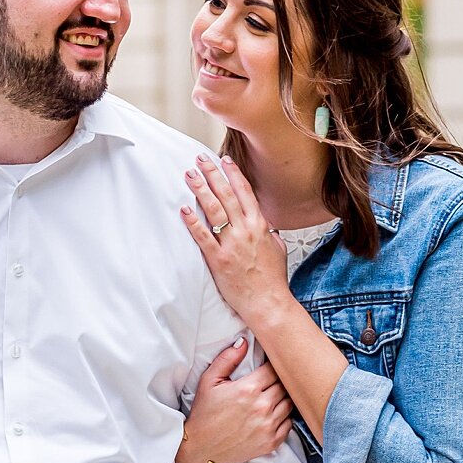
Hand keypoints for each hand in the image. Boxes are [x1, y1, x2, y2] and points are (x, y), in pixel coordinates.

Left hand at [180, 155, 290, 324]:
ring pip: (214, 210)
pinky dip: (193, 221)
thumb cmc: (273, 280)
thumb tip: (267, 226)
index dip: (233, 174)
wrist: (269, 303)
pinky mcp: (218, 259)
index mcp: (260, 226)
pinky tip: (184, 209)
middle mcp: (246, 231)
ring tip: (190, 175)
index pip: (245, 192)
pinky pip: (203, 236)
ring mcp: (232, 244)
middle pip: (227, 195)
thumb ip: (270, 234)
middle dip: (213, 174)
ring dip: (201, 190)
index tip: (224, 160)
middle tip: (200, 160)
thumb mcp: (278, 250)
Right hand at [184, 338, 294, 462]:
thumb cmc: (205, 413)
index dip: (272, 366)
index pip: (273, 369)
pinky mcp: (272, 442)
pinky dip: (284, 417)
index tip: (267, 368)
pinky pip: (289, 424)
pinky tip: (272, 414)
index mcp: (247, 389)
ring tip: (271, 397)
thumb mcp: (209, 381)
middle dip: (278, 381)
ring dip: (282, 398)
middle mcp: (262, 407)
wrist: (202, 447)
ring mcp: (268, 426)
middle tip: (270, 382)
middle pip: (284, 385)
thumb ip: (227, 359)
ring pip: (289, 403)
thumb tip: (244, 342)